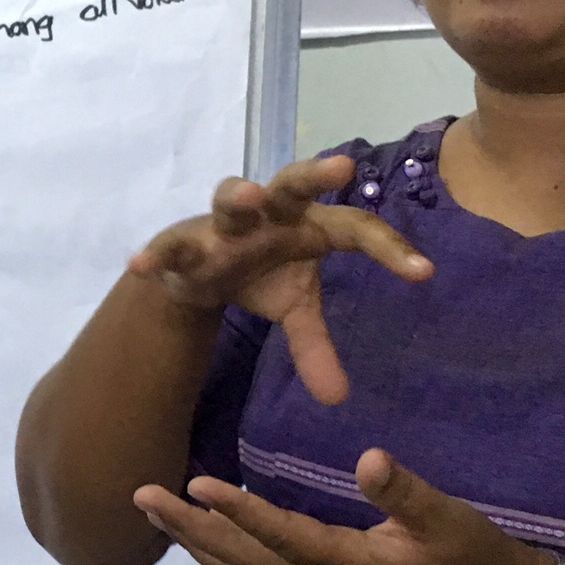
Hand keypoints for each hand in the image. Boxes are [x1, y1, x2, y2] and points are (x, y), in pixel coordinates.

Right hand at [127, 156, 431, 403]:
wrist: (197, 268)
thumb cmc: (259, 274)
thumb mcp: (293, 308)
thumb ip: (316, 346)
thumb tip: (340, 400)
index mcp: (307, 224)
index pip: (355, 227)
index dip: (389, 248)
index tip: (425, 273)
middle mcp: (268, 213)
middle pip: (293, 184)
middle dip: (314, 174)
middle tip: (343, 164)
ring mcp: (224, 225)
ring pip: (230, 200)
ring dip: (235, 195)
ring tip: (243, 193)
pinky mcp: (184, 242)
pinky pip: (172, 246)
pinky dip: (157, 255)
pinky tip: (139, 266)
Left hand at [134, 449, 556, 564]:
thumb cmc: (467, 552)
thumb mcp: (446, 517)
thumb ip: (406, 492)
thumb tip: (369, 458)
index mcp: (347, 564)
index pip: (281, 536)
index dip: (239, 512)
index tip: (198, 483)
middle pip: (240, 559)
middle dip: (190, 528)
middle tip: (142, 494)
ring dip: (193, 542)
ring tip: (152, 511)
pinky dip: (215, 553)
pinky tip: (195, 533)